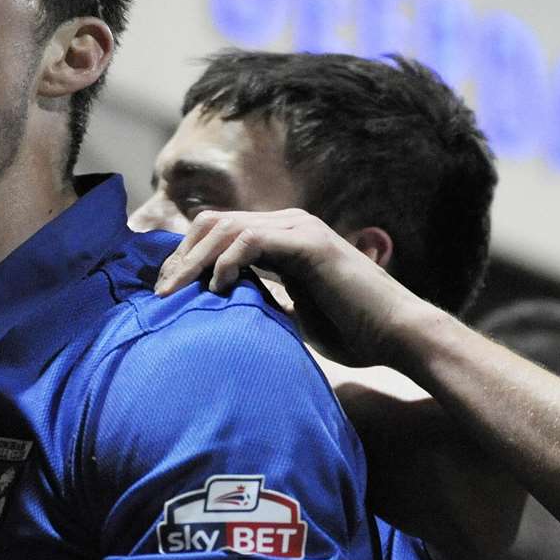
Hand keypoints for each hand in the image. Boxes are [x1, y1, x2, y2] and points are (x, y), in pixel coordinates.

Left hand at [153, 208, 430, 367]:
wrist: (397, 336)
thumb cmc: (350, 331)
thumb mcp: (291, 313)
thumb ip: (262, 300)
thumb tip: (226, 310)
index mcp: (282, 237)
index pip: (217, 231)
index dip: (186, 257)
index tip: (166, 290)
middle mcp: (288, 224)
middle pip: (212, 223)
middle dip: (180, 256)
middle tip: (161, 291)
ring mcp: (300, 229)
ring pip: (226, 227)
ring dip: (194, 259)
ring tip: (176, 292)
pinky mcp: (309, 243)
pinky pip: (251, 240)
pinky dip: (227, 261)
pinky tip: (219, 287)